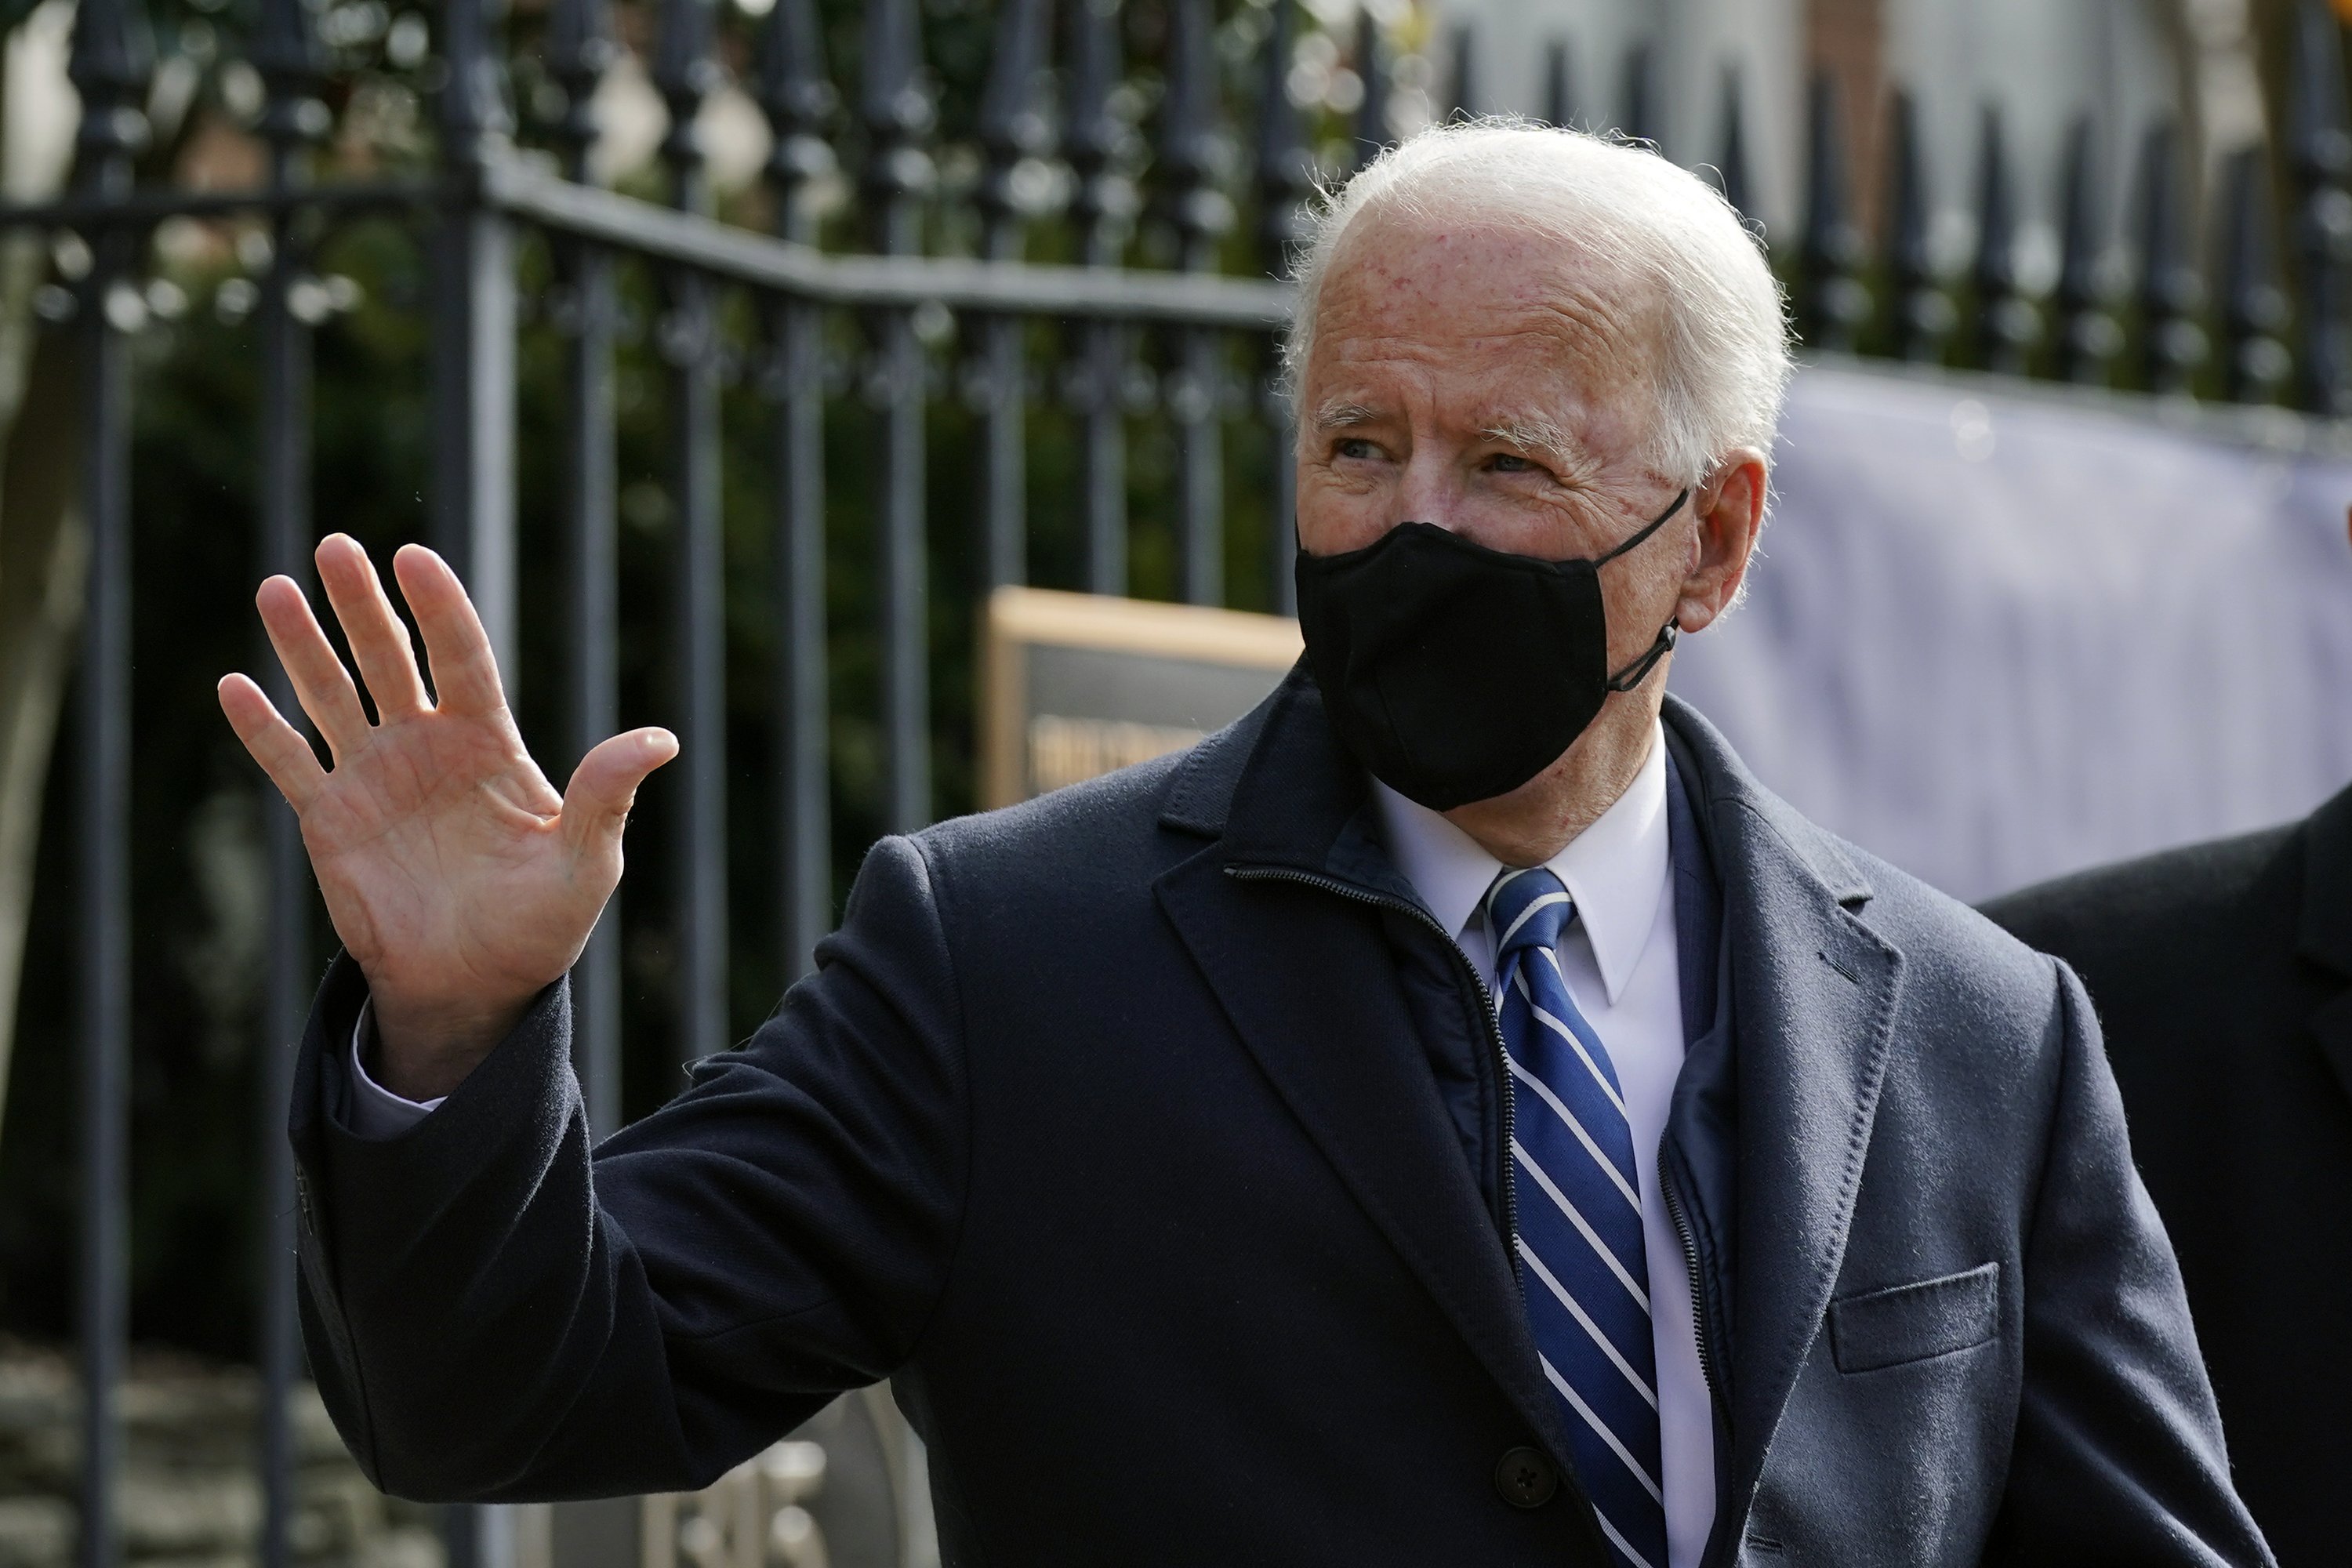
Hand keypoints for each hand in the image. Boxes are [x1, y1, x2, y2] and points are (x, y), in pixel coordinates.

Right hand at [219, 534, 674, 1100]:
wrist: (477, 986)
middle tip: (336, 546)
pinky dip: (263, 728)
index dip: (440, 609)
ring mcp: (374, 778)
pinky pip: (291, 764)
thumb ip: (607, 797)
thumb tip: (662, 740)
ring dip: (303, 646)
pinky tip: (235, 684)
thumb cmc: (541, 925)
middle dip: (362, 604)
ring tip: (275, 590)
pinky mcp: (330, 820)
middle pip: (390, 658)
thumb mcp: (586, 863)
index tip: (415, 558)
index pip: (463, 659)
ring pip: (333, 696)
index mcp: (489, 744)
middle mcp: (427, 747)